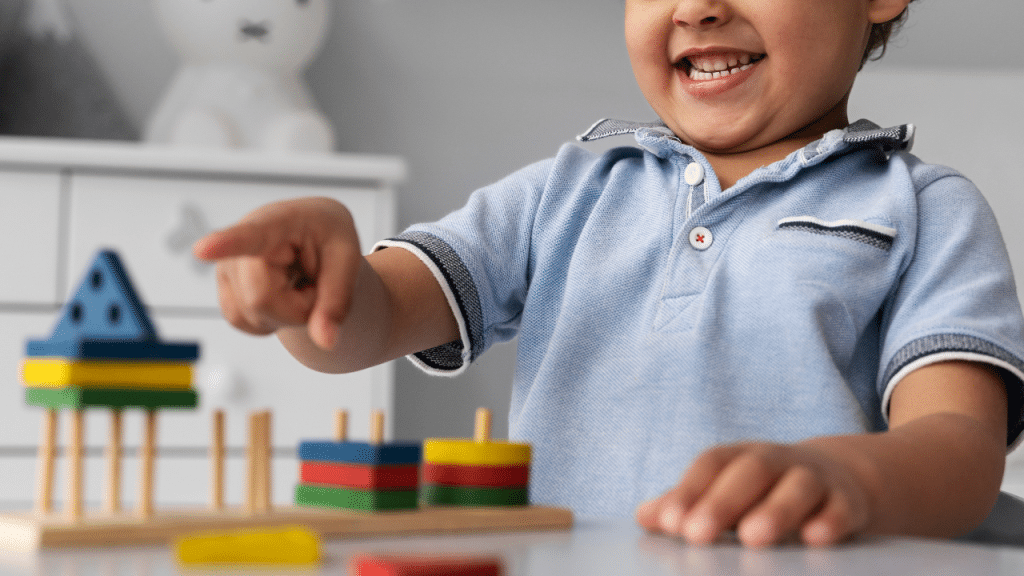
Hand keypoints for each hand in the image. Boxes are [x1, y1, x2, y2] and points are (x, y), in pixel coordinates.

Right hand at [192, 197, 362, 349]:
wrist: (312, 238)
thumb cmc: (329, 240)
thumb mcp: (348, 262)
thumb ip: (338, 301)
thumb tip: (325, 342)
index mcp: (281, 221)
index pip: (252, 234)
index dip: (226, 243)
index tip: (202, 249)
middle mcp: (242, 240)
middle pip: (261, 299)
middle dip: (296, 306)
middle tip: (311, 282)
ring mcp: (226, 266)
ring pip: (252, 315)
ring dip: (285, 313)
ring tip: (295, 282)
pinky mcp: (224, 290)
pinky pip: (245, 323)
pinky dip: (271, 320)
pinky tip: (280, 295)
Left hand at [635, 442, 872, 546]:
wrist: (838, 478)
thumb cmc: (764, 491)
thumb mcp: (727, 492)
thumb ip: (688, 505)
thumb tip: (644, 517)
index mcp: (741, 457)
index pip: (712, 465)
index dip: (689, 491)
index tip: (669, 523)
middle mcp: (777, 461)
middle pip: (751, 471)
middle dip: (721, 502)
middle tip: (696, 534)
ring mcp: (816, 479)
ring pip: (798, 486)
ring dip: (775, 510)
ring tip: (752, 538)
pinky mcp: (848, 501)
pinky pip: (841, 507)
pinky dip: (830, 521)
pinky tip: (815, 538)